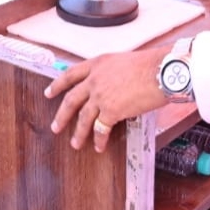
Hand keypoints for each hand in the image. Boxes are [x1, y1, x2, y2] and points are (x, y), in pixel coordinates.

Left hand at [45, 46, 171, 152]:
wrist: (161, 71)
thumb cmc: (151, 65)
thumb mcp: (124, 62)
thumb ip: (112, 73)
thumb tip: (113, 86)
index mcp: (98, 64)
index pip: (70, 74)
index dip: (57, 84)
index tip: (48, 92)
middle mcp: (95, 79)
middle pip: (71, 99)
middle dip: (62, 115)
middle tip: (55, 126)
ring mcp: (100, 95)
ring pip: (83, 117)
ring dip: (78, 133)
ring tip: (75, 144)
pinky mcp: (110, 110)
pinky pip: (100, 129)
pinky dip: (99, 140)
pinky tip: (98, 147)